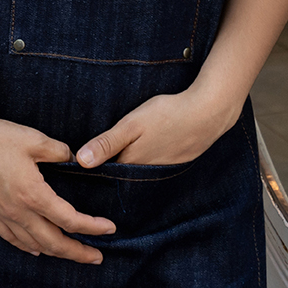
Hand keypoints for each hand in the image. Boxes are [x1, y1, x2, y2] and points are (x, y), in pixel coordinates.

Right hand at [0, 109, 116, 262]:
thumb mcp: (34, 139)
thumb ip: (59, 151)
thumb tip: (73, 158)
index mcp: (33, 194)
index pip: (70, 220)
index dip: (92, 227)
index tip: (109, 229)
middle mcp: (18, 211)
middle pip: (54, 242)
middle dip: (78, 253)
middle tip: (97, 258)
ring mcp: (2, 215)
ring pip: (34, 245)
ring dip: (56, 252)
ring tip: (72, 254)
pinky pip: (13, 239)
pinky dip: (29, 247)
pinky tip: (36, 249)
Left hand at [76, 87, 238, 167]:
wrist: (208, 114)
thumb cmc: (167, 115)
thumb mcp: (131, 125)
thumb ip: (106, 143)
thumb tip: (80, 162)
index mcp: (131, 164)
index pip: (105, 172)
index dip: (94, 167)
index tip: (79, 163)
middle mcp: (145, 173)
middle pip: (121, 174)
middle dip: (110, 168)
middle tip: (98, 159)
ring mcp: (162, 170)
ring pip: (138, 170)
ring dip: (130, 165)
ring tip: (123, 154)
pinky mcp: (175, 162)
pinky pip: (154, 166)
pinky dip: (149, 159)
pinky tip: (149, 148)